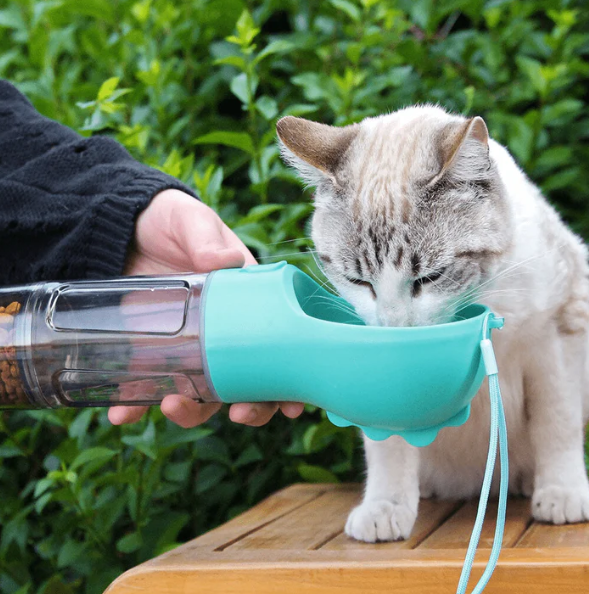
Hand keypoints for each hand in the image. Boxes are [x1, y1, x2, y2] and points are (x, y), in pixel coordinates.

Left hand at [108, 188, 303, 427]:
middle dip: (248, 407)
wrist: (123, 226)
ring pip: (200, 393)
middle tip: (236, 411)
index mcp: (247, 305)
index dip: (289, 381)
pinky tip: (122, 414)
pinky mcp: (150, 351)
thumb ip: (206, 237)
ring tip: (171, 406)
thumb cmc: (172, 221)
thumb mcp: (192, 221)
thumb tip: (226, 260)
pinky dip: (135, 405)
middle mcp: (223, 335)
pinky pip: (148, 385)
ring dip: (191, 412)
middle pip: (245, 382)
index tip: (293, 405)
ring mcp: (187, 347)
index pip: (277, 348)